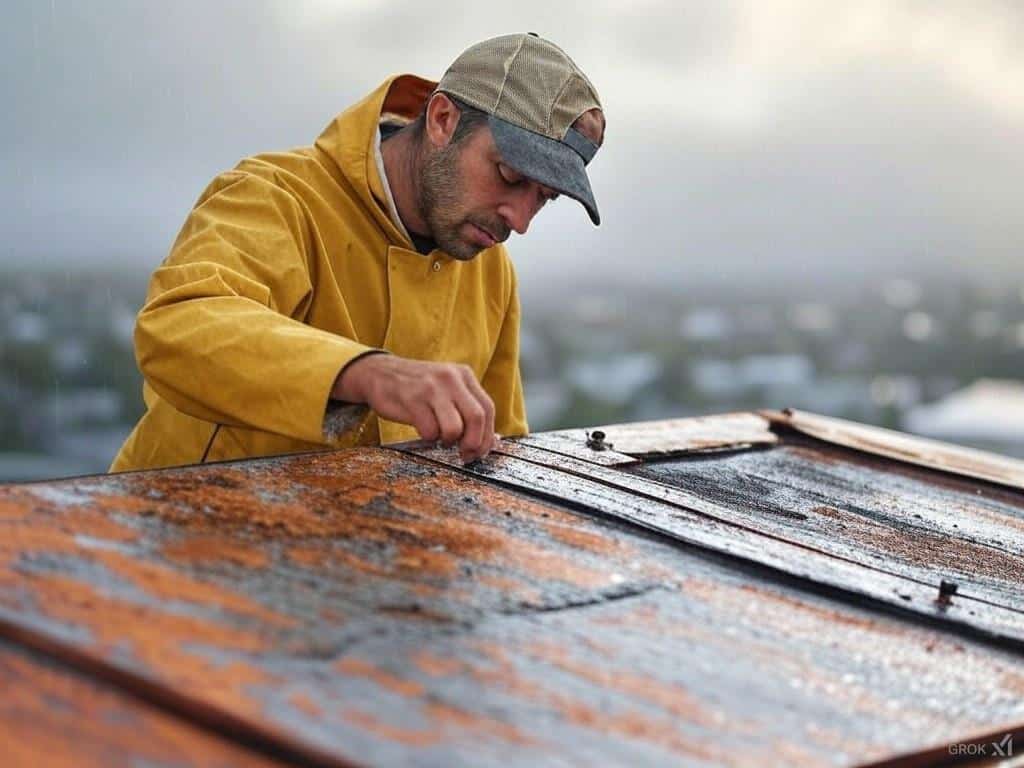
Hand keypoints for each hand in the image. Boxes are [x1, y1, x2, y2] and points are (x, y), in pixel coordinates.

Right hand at [332, 353, 498, 462]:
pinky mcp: (412, 399)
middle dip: (472, 443)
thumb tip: (492, 441)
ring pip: (454, 428)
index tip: (479, 451)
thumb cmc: (417, 388)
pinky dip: (428, 437)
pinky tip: (422, 428)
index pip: (488, 409)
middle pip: (477, 418)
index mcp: (464, 375)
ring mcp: (431, 388)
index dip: (487, 435)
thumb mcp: (447, 390)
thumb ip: (467, 410)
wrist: (378, 372)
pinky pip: (429, 431)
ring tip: (438, 435)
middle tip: (463, 453)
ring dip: (447, 441)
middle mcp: (451, 378)